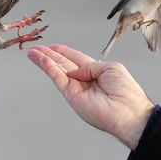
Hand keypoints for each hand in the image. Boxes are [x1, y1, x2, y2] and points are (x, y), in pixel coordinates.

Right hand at [27, 44, 154, 149]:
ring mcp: (77, 88)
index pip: (75, 59)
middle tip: (34, 48)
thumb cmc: (126, 91)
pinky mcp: (72, 96)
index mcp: (95, 72)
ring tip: (31, 53)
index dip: (63, 52)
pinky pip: (58, 79)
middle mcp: (84, 80)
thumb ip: (89, 65)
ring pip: (57, 70)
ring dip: (44, 60)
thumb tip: (74, 70)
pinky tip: (41, 60)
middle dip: (48, 55)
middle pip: (62, 63)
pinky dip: (49, 69)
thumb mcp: (110, 68)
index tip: (51, 46)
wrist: (128, 113)